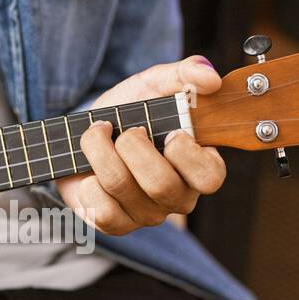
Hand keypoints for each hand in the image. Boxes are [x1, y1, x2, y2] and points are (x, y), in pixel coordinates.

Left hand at [57, 56, 225, 235]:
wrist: (87, 130)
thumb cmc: (131, 110)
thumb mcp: (156, 84)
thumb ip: (185, 74)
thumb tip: (211, 78)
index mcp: (198, 166)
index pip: (210, 178)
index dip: (187, 156)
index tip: (170, 131)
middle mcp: (177, 196)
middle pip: (161, 185)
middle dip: (133, 146)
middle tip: (126, 130)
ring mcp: (147, 214)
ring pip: (123, 189)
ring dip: (100, 152)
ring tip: (97, 135)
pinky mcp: (116, 225)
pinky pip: (101, 212)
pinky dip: (88, 185)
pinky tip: (89, 172)